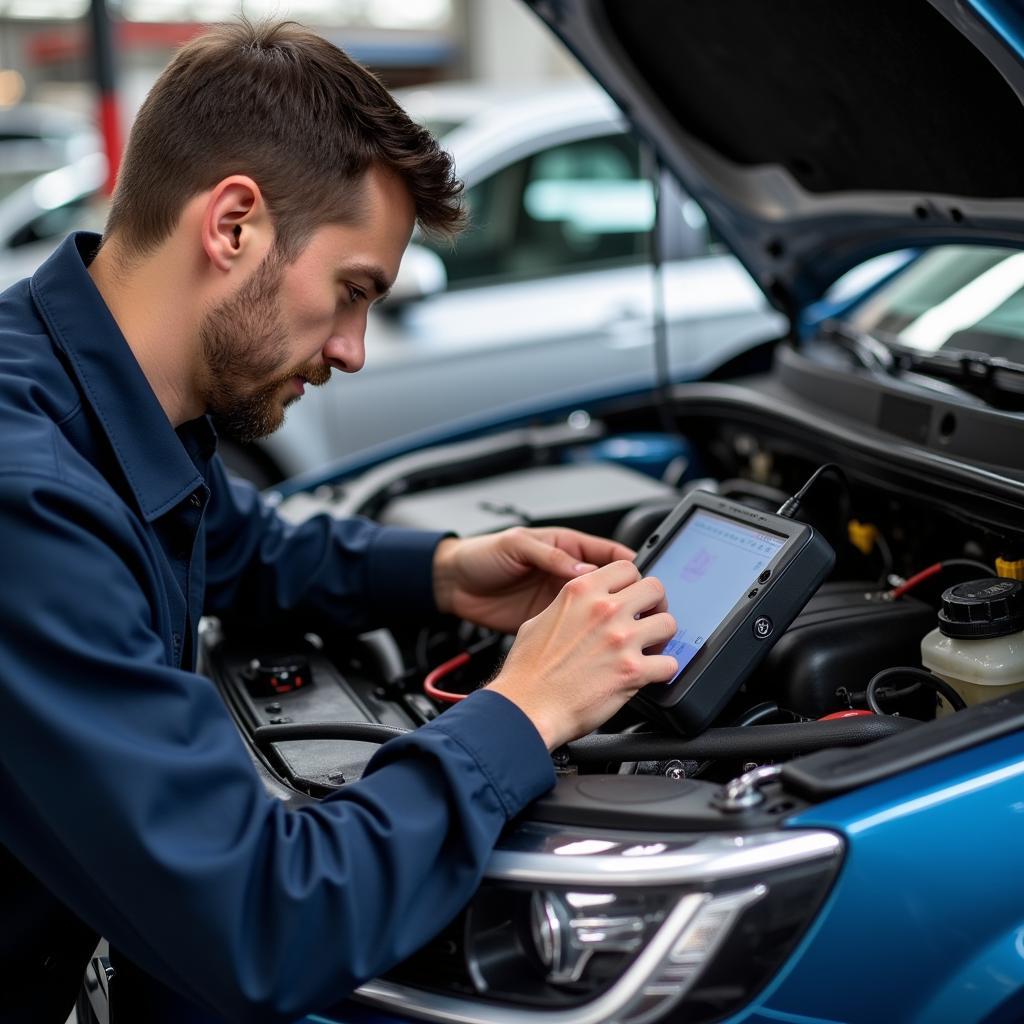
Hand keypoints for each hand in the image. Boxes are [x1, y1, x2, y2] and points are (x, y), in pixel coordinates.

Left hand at [432, 526, 634, 634]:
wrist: (453, 585)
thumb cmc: (483, 555)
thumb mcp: (517, 546)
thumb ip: (552, 556)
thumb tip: (587, 571)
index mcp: (568, 549)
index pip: (611, 555)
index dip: (634, 567)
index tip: (649, 582)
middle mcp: (570, 576)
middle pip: (614, 587)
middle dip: (633, 598)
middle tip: (648, 612)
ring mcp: (562, 603)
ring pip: (601, 613)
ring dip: (615, 622)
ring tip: (631, 633)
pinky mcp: (550, 624)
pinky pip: (578, 631)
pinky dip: (592, 640)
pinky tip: (602, 648)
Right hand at [487, 560, 677, 748]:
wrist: (527, 707)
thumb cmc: (527, 670)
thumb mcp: (539, 620)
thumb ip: (569, 607)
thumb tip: (581, 609)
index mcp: (582, 591)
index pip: (627, 567)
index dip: (633, 583)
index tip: (632, 596)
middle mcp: (604, 610)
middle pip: (655, 588)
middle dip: (655, 605)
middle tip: (648, 619)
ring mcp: (621, 639)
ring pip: (669, 623)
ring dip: (661, 637)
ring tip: (650, 648)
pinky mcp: (633, 671)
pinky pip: (670, 664)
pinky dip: (663, 671)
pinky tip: (651, 674)